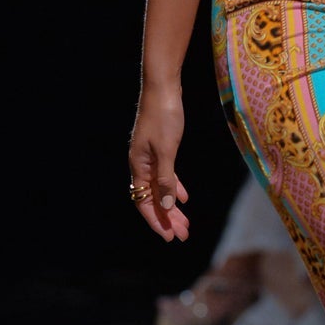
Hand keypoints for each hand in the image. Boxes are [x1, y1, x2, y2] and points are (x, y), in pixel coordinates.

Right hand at [128, 84, 190, 241]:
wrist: (163, 87)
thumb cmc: (164, 116)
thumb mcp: (167, 149)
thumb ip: (166, 178)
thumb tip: (168, 205)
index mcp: (138, 166)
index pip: (144, 202)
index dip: (156, 221)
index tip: (169, 237)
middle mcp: (141, 164)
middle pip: (152, 199)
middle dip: (167, 219)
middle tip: (182, 236)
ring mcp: (149, 157)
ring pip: (160, 189)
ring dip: (172, 207)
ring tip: (185, 224)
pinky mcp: (159, 149)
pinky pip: (165, 175)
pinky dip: (174, 187)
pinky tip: (184, 198)